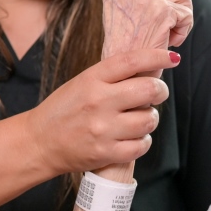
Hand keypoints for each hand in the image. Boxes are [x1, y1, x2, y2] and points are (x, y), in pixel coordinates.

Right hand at [28, 48, 179, 175]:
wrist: (39, 142)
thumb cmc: (63, 110)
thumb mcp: (82, 83)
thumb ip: (112, 76)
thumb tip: (151, 69)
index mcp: (92, 79)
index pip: (133, 61)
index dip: (158, 57)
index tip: (171, 58)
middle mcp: (99, 102)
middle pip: (149, 90)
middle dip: (160, 90)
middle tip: (156, 93)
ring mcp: (103, 129)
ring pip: (149, 119)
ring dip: (150, 118)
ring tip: (139, 118)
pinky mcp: (106, 153)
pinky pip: (142, 145)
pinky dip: (143, 141)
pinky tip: (134, 137)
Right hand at [101, 0, 193, 62]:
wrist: (123, 77)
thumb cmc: (126, 49)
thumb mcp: (123, 13)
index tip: (153, 20)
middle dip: (174, 5)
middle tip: (165, 27)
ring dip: (179, 19)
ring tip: (165, 36)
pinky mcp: (161, 11)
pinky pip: (186, 14)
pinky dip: (183, 31)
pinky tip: (169, 42)